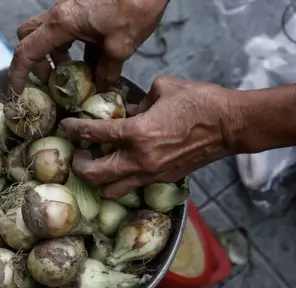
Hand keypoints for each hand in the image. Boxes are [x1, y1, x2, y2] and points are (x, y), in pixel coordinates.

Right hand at [9, 0, 167, 93]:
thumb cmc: (134, 8)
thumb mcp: (120, 47)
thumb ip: (106, 71)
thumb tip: (101, 86)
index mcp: (62, 23)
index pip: (27, 51)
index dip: (18, 74)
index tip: (17, 91)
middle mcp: (60, 14)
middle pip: (31, 38)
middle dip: (37, 62)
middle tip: (53, 81)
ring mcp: (71, 10)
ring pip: (50, 35)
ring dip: (58, 56)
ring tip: (76, 76)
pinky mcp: (84, 10)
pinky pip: (70, 31)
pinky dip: (75, 48)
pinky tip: (94, 62)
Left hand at [58, 76, 242, 197]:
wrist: (230, 125)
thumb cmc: (200, 101)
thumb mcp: (162, 89)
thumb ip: (137, 102)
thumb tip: (125, 110)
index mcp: (138, 133)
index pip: (94, 135)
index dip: (75, 129)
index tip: (66, 126)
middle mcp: (141, 160)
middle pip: (96, 175)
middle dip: (80, 165)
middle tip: (77, 154)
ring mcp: (154, 174)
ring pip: (113, 190)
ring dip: (100, 180)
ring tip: (98, 165)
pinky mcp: (166, 179)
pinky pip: (135, 186)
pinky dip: (123, 180)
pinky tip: (125, 165)